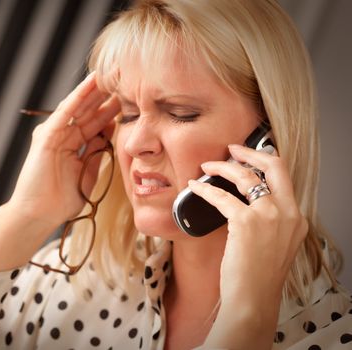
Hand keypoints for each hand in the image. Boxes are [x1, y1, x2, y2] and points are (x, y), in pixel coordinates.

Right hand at [10, 72, 119, 227]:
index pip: (96, 125)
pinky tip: (91, 84)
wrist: (38, 215)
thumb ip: (96, 156)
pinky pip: (65, 113)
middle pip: (89, 112)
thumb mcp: (86, 176)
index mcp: (74, 147)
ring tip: (110, 73)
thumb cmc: (60, 202)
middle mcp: (64, 137)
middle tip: (125, 80)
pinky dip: (78, 97)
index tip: (131, 100)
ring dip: (94, 91)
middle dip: (106, 97)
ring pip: (78, 107)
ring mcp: (54, 135)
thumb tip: (108, 136)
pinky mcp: (46, 136)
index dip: (112, 112)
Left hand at [188, 144, 307, 347]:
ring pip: (244, 176)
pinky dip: (204, 189)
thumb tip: (243, 200)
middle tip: (232, 149)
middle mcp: (287, 213)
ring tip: (206, 167)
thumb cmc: (257, 276)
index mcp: (296, 218)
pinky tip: (193, 188)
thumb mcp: (274, 244)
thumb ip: (269, 221)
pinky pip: (221, 196)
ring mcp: (269, 216)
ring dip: (222, 167)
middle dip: (250, 152)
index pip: (284, 177)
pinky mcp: (246, 223)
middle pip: (274, 166)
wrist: (253, 300)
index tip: (248, 156)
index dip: (264, 161)